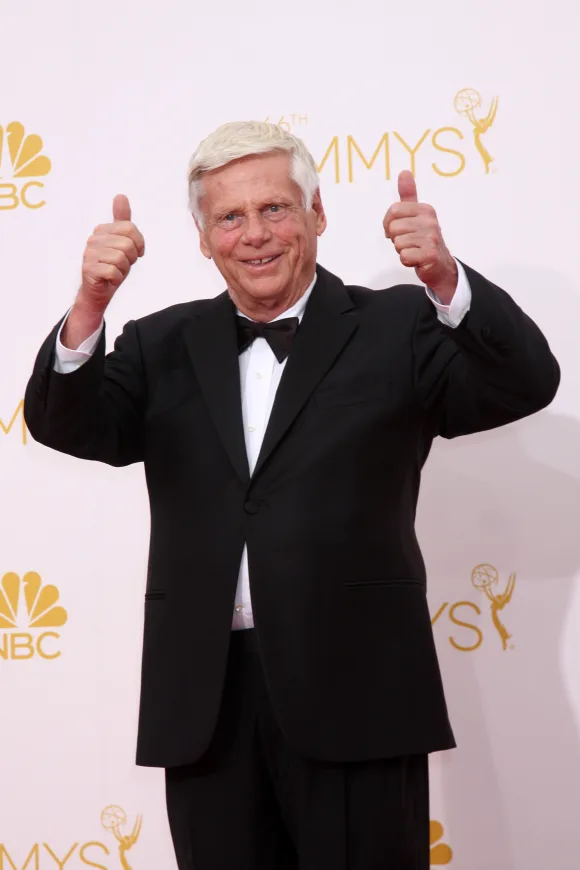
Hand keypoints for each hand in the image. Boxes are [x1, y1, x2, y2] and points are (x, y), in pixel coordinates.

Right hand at [78, 194, 144, 313]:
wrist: (99, 291)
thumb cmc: (112, 266)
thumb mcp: (122, 242)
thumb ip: (123, 220)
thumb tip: (121, 196)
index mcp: (102, 230)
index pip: (130, 228)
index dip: (138, 244)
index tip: (133, 253)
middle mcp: (93, 239)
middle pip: (127, 244)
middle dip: (131, 258)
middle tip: (122, 264)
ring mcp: (89, 253)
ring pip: (121, 258)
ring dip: (123, 269)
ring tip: (115, 271)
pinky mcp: (89, 269)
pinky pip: (113, 271)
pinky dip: (117, 278)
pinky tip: (110, 279)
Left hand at [383, 171, 457, 303]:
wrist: (440, 265)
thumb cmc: (423, 240)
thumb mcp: (417, 215)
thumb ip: (409, 195)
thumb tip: (404, 171)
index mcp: (425, 209)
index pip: (393, 211)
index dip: (389, 224)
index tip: (400, 230)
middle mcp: (430, 221)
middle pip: (393, 228)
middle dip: (396, 238)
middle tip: (409, 242)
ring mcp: (432, 238)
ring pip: (398, 243)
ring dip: (402, 250)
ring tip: (414, 250)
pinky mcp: (430, 255)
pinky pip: (404, 256)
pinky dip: (407, 260)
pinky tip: (416, 259)